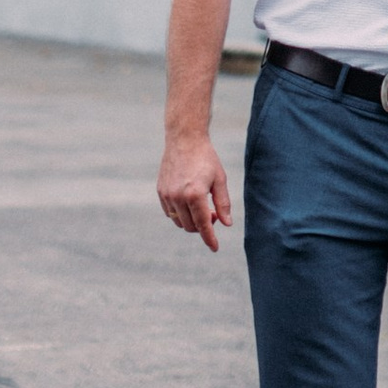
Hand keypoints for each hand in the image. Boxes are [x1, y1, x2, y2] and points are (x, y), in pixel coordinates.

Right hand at [159, 131, 232, 247]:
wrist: (184, 139)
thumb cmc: (206, 158)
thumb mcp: (220, 179)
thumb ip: (223, 203)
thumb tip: (227, 224)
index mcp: (195, 195)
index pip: (203, 225)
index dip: (209, 238)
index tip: (215, 248)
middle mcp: (178, 197)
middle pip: (190, 226)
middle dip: (203, 226)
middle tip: (213, 214)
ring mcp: (167, 195)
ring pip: (179, 221)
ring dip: (190, 221)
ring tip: (201, 207)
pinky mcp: (161, 192)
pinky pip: (169, 212)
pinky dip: (179, 213)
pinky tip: (188, 201)